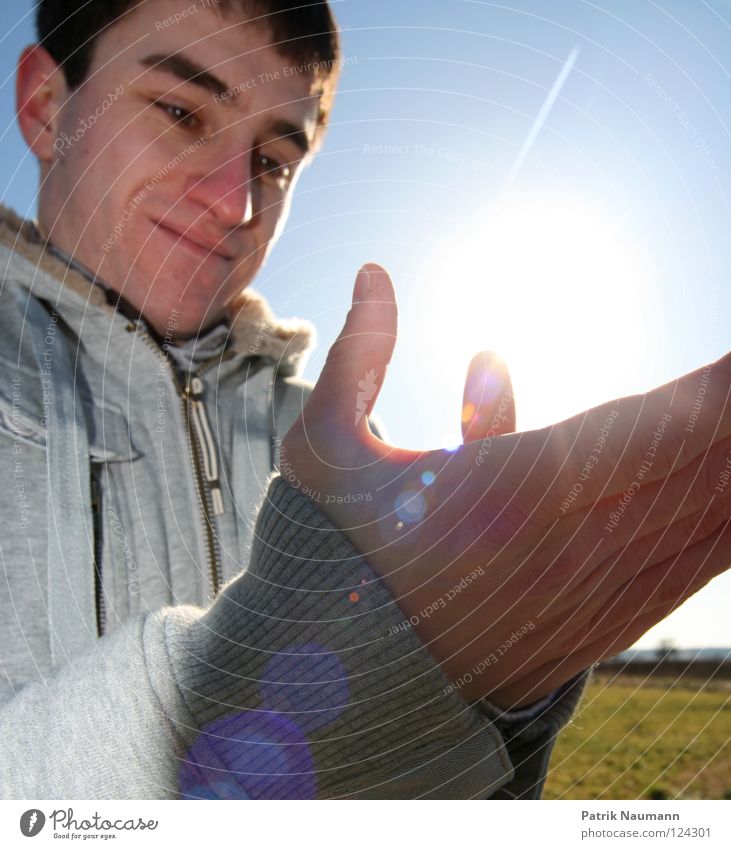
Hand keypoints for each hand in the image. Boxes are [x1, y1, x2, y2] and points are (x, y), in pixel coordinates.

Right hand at [280, 264, 730, 707]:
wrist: (336, 678)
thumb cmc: (330, 550)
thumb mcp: (324, 446)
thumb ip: (359, 353)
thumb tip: (371, 269)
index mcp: (505, 491)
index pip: (646, 427)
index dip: (717, 391)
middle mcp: (564, 549)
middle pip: (694, 473)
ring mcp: (590, 598)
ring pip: (703, 527)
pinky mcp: (595, 632)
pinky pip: (684, 576)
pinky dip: (724, 534)